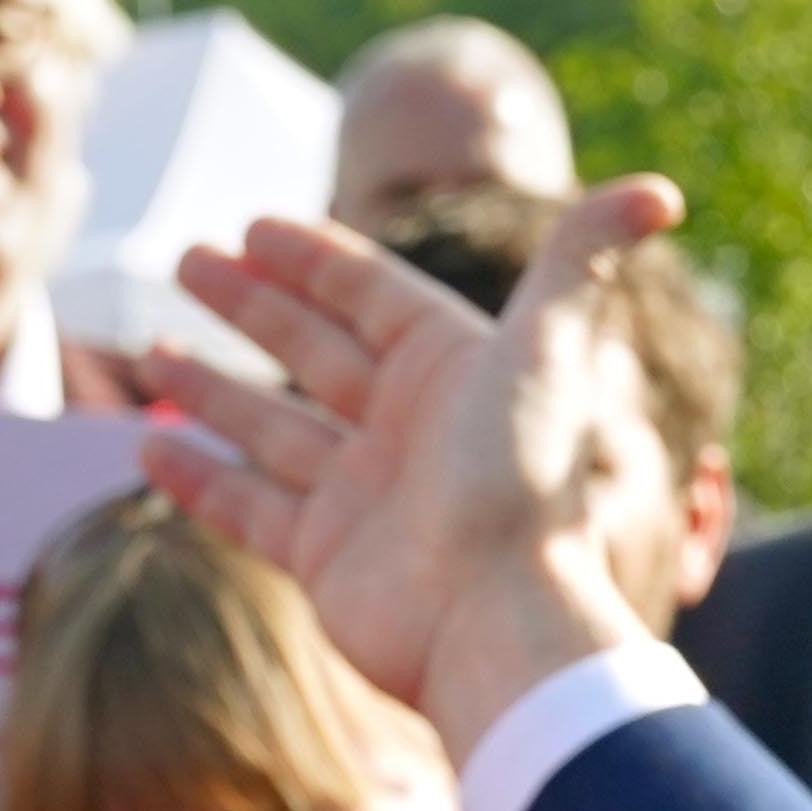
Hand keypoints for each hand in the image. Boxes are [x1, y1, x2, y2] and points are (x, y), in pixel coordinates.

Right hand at [133, 183, 683, 756]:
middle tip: (186, 262)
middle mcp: (405, 429)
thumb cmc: (521, 481)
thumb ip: (584, 255)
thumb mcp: (550, 347)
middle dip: (251, 305)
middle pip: (314, 350)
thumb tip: (661, 190)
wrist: (497, 620)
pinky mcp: (325, 559)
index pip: (370, 298)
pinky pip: (248, 506)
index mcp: (450, 371)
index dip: (314, 261)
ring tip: (151, 353)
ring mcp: (362, 495)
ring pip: (271, 427)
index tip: (253, 227)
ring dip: (212, 389)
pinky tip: (150, 447)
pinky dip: (200, 477)